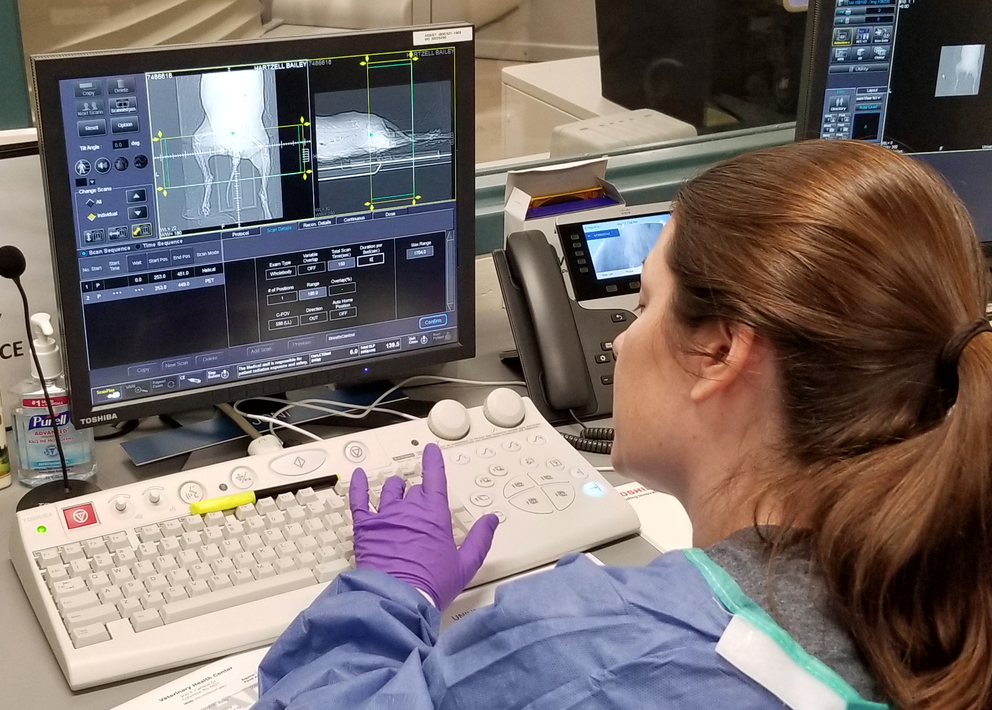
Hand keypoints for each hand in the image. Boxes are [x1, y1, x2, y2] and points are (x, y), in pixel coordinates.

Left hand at [349, 443, 498, 609]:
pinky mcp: (365, 527)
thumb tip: (491, 521)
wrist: (397, 599)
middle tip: (420, 502)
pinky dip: (358, 485)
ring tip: (396, 488)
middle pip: (414, 489)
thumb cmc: (429, 585)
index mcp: (434, 514)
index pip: (434, 477)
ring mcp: (385, 516)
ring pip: (389, 490)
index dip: (432, 461)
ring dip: (394, 488)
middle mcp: (409, 509)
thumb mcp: (465, 565)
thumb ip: (480, 539)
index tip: (430, 450)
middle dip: (418, 493)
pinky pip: (359, 499)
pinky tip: (357, 476)